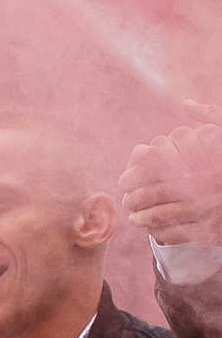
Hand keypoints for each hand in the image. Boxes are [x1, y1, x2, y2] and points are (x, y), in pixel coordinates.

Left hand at [122, 104, 221, 247]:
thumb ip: (212, 118)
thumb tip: (188, 104)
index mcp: (201, 162)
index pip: (154, 165)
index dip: (134, 174)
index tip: (124, 179)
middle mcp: (201, 186)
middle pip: (152, 193)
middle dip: (133, 198)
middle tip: (125, 200)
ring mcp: (204, 211)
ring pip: (159, 215)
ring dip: (141, 217)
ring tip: (134, 217)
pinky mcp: (209, 233)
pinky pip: (174, 234)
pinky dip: (160, 233)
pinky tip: (154, 230)